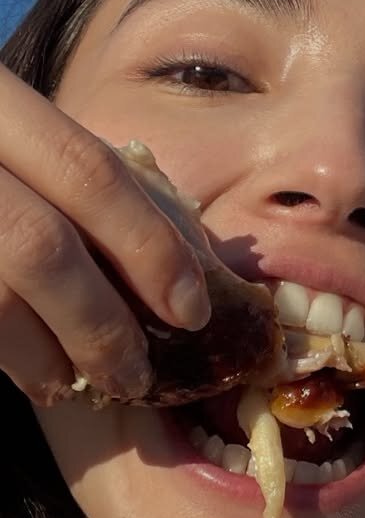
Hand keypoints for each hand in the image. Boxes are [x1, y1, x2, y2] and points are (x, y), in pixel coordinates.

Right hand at [0, 64, 209, 404]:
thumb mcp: (21, 133)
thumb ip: (80, 175)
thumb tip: (180, 259)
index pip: (92, 172)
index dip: (152, 246)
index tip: (193, 310)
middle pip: (40, 246)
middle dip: (101, 322)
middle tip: (136, 374)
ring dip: (46, 355)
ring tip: (77, 384)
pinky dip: (6, 355)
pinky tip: (33, 374)